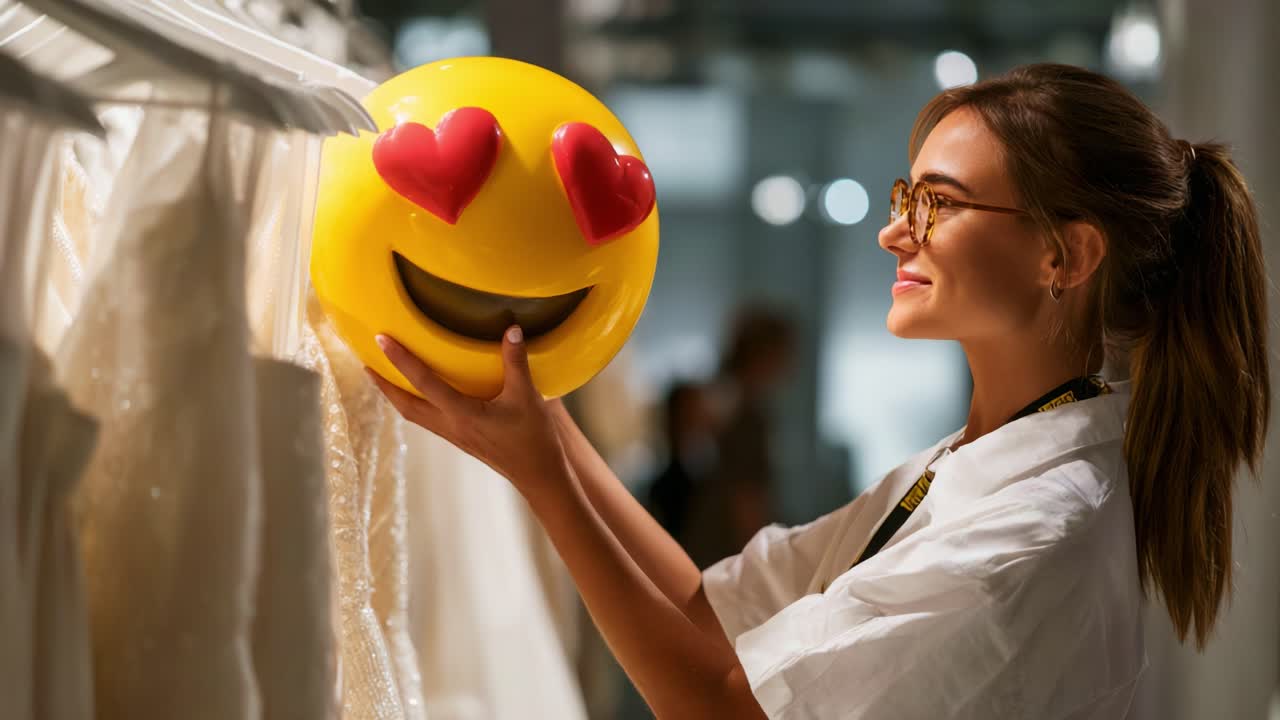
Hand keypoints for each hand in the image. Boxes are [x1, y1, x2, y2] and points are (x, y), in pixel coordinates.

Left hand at [368, 326, 571, 498]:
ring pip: (413, 415)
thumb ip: (516, 361)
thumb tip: (511, 329)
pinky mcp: (461, 440)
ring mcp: (454, 436)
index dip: (401, 359)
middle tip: (366, 362)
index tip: (381, 339)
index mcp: (462, 414)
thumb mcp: (528, 396)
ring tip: (384, 377)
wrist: (539, 475)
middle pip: (405, 406)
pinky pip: (428, 419)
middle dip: (383, 385)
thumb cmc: (534, 438)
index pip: (424, 382)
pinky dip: (415, 404)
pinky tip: (421, 394)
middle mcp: (451, 426)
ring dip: (396, 396)